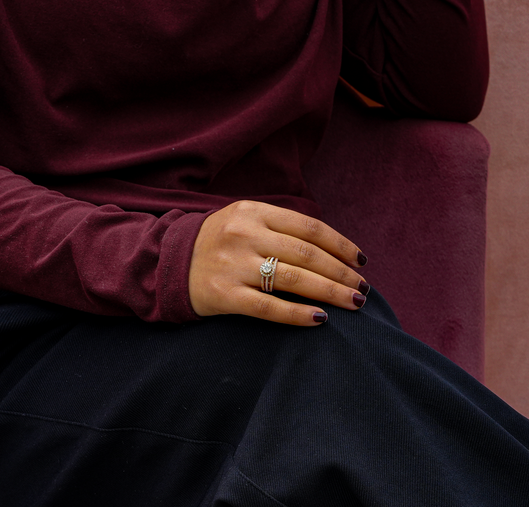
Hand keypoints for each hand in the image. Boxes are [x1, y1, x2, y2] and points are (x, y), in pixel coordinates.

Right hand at [188, 200, 368, 325]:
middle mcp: (245, 234)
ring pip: (293, 279)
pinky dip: (297, 314)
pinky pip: (268, 307)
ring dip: (330, 292)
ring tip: (354, 303)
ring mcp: (234, 265)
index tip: (360, 261)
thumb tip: (331, 249)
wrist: (169, 261)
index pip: (309, 227)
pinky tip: (320, 319)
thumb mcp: (245, 220)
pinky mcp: (224, 294)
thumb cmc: (218, 241)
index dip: (340, 245)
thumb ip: (280, 227)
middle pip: (307, 254)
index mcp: (254, 211)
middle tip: (362, 289)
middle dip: (342, 273)